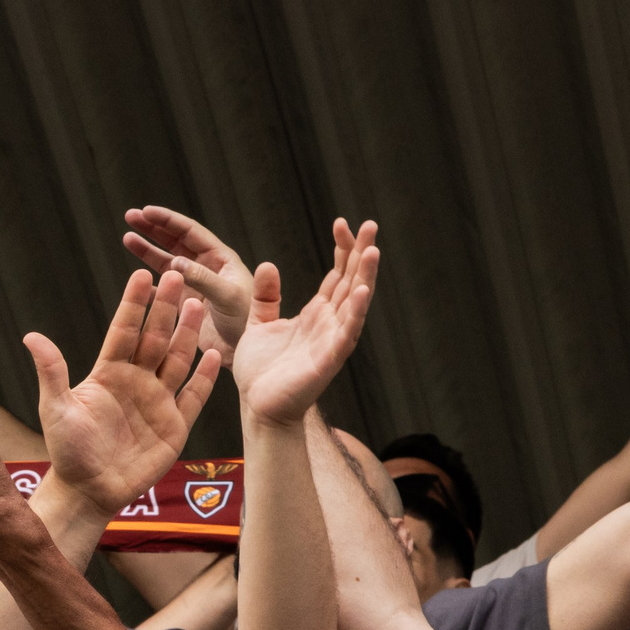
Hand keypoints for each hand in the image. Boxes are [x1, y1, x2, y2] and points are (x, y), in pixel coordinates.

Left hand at [22, 269, 220, 512]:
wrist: (88, 491)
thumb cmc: (68, 451)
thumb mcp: (55, 409)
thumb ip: (51, 372)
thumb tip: (31, 336)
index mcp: (108, 374)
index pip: (124, 331)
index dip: (133, 304)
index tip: (142, 275)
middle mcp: (135, 382)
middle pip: (154, 338)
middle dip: (165, 308)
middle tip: (177, 275)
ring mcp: (157, 402)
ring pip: (177, 360)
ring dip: (187, 334)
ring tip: (197, 304)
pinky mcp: (174, 426)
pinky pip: (193, 397)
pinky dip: (205, 377)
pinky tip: (214, 354)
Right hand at [123, 206, 275, 364]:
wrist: (246, 350)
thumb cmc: (246, 321)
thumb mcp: (227, 296)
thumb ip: (202, 278)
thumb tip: (175, 261)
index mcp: (220, 258)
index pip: (189, 232)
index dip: (167, 221)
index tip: (146, 212)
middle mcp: (206, 268)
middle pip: (175, 241)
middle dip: (153, 228)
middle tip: (130, 216)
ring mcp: (195, 286)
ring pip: (166, 262)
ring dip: (147, 251)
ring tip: (127, 238)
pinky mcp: (186, 305)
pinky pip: (164, 291)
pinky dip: (150, 285)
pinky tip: (136, 281)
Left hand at [231, 219, 380, 425]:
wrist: (256, 406)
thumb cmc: (260, 371)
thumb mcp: (258, 325)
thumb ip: (266, 298)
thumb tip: (269, 264)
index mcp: (316, 314)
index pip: (336, 275)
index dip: (342, 249)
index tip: (342, 223)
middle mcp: (330, 324)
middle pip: (351, 282)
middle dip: (361, 253)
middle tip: (371, 224)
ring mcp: (331, 341)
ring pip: (354, 304)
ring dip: (365, 277)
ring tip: (373, 250)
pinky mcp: (327, 361)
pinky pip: (345, 335)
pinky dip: (355, 314)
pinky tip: (362, 292)